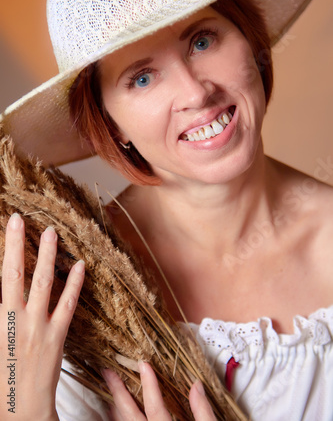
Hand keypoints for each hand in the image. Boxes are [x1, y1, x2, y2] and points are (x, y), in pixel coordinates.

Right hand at [0, 213, 84, 420]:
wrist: (20, 409)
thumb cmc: (1, 376)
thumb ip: (1, 314)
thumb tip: (4, 293)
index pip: (1, 276)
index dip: (6, 249)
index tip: (10, 226)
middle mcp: (16, 319)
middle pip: (15, 273)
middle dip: (17, 244)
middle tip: (21, 219)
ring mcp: (39, 326)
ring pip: (43, 283)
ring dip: (48, 256)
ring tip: (51, 232)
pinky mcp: (58, 335)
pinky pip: (68, 304)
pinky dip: (75, 283)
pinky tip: (81, 266)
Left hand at [104, 361, 216, 419]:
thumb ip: (203, 412)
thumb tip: (196, 384)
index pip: (156, 408)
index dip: (150, 386)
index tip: (143, 364)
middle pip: (131, 416)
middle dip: (118, 393)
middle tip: (107, 372)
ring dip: (116, 407)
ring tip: (108, 388)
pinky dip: (120, 420)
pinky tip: (116, 410)